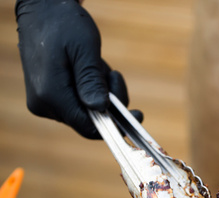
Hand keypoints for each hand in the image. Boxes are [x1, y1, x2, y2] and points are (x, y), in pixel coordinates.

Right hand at [16, 0, 141, 138]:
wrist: (43, 10)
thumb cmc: (64, 24)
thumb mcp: (84, 50)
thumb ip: (91, 81)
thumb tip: (100, 108)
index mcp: (50, 96)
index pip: (89, 128)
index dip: (116, 125)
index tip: (137, 113)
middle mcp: (43, 105)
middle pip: (91, 121)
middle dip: (109, 100)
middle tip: (113, 74)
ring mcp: (44, 102)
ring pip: (87, 111)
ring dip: (100, 91)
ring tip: (97, 65)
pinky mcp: (48, 97)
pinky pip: (79, 102)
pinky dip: (91, 89)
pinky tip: (90, 69)